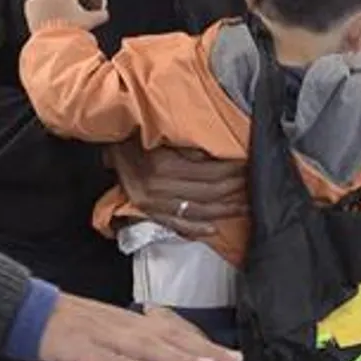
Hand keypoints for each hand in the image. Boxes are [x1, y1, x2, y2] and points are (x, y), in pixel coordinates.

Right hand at [39, 300, 240, 360]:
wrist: (26, 313)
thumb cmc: (63, 328)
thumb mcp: (98, 347)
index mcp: (128, 324)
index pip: (173, 333)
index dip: (202, 344)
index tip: (230, 356)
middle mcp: (122, 325)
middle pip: (169, 337)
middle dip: (203, 350)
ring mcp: (103, 335)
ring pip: (146, 347)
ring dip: (176, 357)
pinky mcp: (81, 347)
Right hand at [107, 141, 246, 237]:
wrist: (106, 139)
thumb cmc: (136, 129)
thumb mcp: (162, 130)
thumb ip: (190, 145)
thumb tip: (218, 155)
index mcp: (164, 166)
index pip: (210, 173)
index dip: (233, 171)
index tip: (249, 164)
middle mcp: (158, 188)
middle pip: (207, 193)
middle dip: (234, 190)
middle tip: (254, 184)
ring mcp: (151, 203)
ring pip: (196, 211)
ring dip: (224, 210)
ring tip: (245, 206)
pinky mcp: (146, 211)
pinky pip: (175, 225)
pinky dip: (196, 230)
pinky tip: (214, 230)